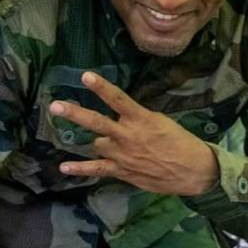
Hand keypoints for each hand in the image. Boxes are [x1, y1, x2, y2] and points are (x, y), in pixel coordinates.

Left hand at [51, 72, 217, 195]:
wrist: (192, 170)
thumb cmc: (179, 141)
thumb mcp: (160, 121)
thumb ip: (136, 117)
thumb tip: (120, 113)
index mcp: (140, 119)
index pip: (117, 99)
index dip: (100, 87)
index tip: (85, 76)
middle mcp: (127, 135)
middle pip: (96, 122)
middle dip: (74, 113)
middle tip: (55, 106)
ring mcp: (122, 154)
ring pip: (96, 144)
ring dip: (92, 141)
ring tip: (77, 137)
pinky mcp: (121, 171)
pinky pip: (97, 169)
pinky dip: (79, 169)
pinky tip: (63, 168)